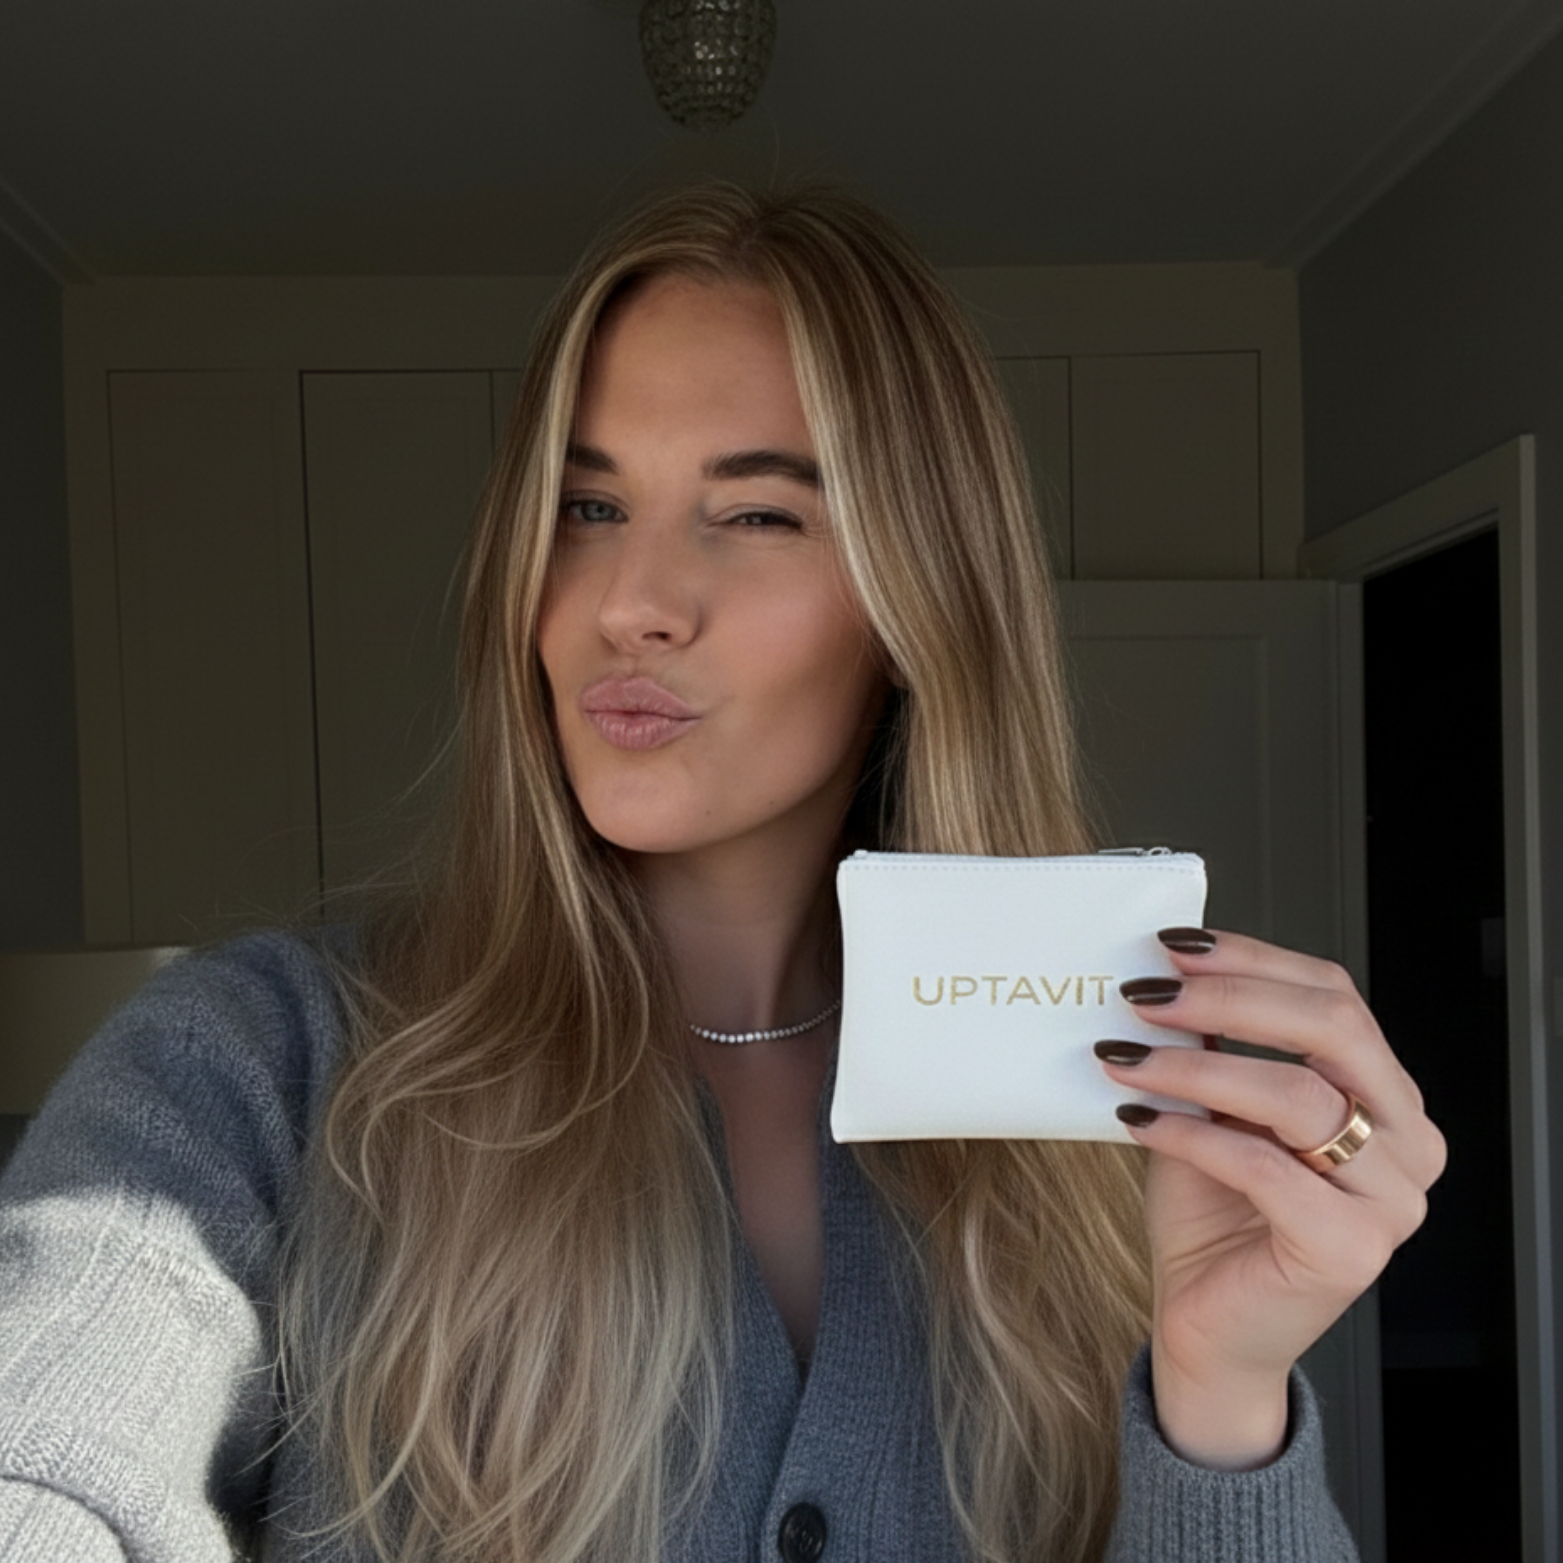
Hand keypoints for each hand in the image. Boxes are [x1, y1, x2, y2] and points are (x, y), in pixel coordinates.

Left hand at [1096, 928, 1445, 1469]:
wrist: (1210, 1326)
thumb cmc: (1214, 1214)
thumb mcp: (1212, 1108)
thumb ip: (1212, 1046)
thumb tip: (1163, 970)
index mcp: (1385, 1094)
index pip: (1335, 996)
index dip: (1253, 959)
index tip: (1174, 946)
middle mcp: (1406, 1141)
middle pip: (1331, 1030)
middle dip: (1229, 999)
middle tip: (1148, 994)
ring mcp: (1390, 1200)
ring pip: (1295, 1097)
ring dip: (1194, 1067)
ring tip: (1123, 1055)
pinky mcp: (1349, 1251)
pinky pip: (1261, 1167)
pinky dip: (1189, 1133)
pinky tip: (1137, 1118)